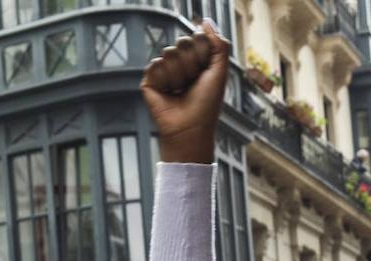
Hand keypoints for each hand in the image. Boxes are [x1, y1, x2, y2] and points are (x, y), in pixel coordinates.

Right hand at [140, 20, 228, 163]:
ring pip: (168, 53)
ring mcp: (164, 72)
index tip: (206, 71)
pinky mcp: (150, 81)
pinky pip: (155, 64)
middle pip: (182, 42)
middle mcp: (180, 65)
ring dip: (179, 73)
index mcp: (197, 61)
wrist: (191, 128)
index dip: (203, 52)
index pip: (196, 38)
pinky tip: (168, 93)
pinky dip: (165, 79)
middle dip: (191, 62)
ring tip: (181, 90)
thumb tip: (206, 21)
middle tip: (193, 82)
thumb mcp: (220, 72)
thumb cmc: (207, 104)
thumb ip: (219, 45)